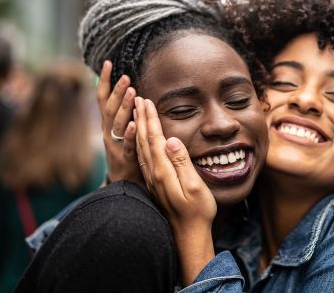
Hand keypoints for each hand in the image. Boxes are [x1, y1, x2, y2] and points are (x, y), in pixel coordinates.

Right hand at [97, 61, 138, 182]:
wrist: (122, 184)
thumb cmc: (125, 152)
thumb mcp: (120, 131)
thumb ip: (122, 112)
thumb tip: (127, 89)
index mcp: (108, 124)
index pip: (103, 99)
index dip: (104, 81)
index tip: (108, 63)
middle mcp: (108, 132)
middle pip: (110, 109)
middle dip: (117, 91)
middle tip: (126, 77)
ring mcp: (115, 145)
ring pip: (118, 124)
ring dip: (124, 107)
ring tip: (132, 92)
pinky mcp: (125, 158)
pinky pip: (128, 144)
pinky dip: (130, 134)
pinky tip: (136, 124)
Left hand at [134, 97, 215, 284]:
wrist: (188, 235)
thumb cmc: (197, 211)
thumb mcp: (195, 186)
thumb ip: (182, 162)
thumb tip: (171, 140)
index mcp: (163, 171)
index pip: (154, 138)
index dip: (150, 118)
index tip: (147, 100)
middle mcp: (154, 173)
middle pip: (144, 140)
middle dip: (141, 117)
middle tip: (138, 98)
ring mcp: (152, 180)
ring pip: (141, 148)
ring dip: (138, 128)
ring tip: (136, 112)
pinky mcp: (154, 184)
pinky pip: (143, 158)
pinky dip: (140, 143)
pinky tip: (141, 139)